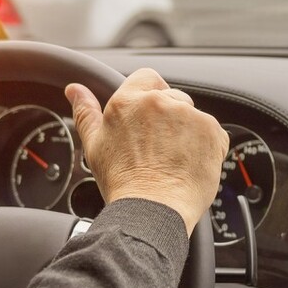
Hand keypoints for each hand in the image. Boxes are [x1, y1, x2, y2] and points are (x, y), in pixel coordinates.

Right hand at [65, 68, 227, 233]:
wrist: (153, 209)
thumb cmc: (122, 182)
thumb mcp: (94, 145)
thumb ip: (85, 111)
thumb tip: (75, 90)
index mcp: (129, 101)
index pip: (147, 77)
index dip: (150, 95)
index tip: (150, 117)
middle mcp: (160, 102)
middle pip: (172, 97)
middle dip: (168, 118)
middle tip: (159, 147)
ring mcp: (189, 115)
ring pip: (192, 116)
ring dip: (187, 132)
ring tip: (173, 160)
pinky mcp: (211, 131)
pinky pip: (213, 133)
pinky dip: (206, 147)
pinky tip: (190, 165)